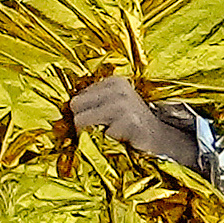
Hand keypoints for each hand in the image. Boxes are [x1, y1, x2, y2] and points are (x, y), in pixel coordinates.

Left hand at [66, 74, 201, 167]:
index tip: (94, 121)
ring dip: (91, 133)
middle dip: (81, 122)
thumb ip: (92, 102)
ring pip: (81, 121)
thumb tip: (62, 111)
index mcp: (112, 81)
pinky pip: (99, 135)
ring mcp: (123, 104)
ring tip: (109, 133)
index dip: (80, 113)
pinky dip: (107, 141)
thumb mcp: (113, 104)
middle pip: (75, 106)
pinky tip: (123, 138)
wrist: (161, 138)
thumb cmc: (132, 123)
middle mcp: (118, 88)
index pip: (76, 97)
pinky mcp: (128, 121)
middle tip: (98, 130)